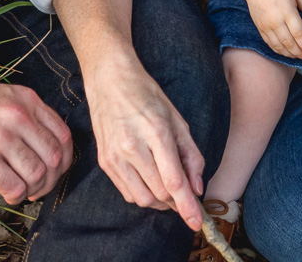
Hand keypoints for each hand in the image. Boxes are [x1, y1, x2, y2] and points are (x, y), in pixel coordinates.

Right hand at [0, 76, 72, 204]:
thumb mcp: (0, 95)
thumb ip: (26, 114)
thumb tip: (47, 145)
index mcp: (25, 99)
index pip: (63, 134)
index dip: (65, 158)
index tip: (57, 168)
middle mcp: (17, 117)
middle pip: (55, 158)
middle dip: (53, 178)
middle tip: (40, 185)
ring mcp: (0, 139)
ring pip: (38, 175)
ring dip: (35, 190)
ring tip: (24, 190)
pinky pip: (15, 188)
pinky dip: (17, 197)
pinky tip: (9, 194)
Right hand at [86, 59, 206, 229]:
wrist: (108, 80)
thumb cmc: (146, 95)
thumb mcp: (177, 119)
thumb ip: (191, 155)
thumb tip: (197, 187)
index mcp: (155, 133)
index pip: (173, 182)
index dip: (188, 206)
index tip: (197, 222)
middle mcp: (132, 148)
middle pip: (159, 194)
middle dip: (176, 202)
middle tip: (186, 197)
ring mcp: (114, 156)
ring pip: (142, 199)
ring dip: (160, 202)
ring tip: (169, 191)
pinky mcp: (104, 162)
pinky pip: (127, 192)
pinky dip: (143, 195)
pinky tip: (150, 182)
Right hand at [241, 0, 301, 59]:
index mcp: (287, 11)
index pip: (299, 34)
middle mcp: (276, 21)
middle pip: (289, 43)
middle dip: (300, 53)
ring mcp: (266, 25)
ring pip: (279, 46)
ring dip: (290, 54)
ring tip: (299, 57)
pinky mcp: (260, 27)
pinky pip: (270, 43)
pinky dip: (279, 51)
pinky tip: (286, 52)